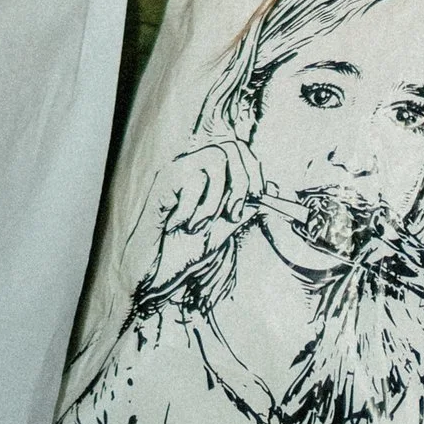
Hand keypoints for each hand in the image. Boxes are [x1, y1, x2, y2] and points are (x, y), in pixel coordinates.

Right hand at [142, 138, 262, 276]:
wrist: (152, 276)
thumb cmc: (182, 251)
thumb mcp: (223, 229)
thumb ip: (244, 209)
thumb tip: (271, 191)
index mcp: (204, 174)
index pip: (237, 147)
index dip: (254, 169)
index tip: (258, 197)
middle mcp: (190, 166)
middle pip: (229, 147)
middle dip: (241, 183)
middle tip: (233, 214)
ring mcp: (174, 172)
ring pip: (214, 161)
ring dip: (215, 201)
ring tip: (199, 225)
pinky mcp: (161, 184)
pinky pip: (190, 180)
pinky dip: (192, 210)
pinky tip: (179, 225)